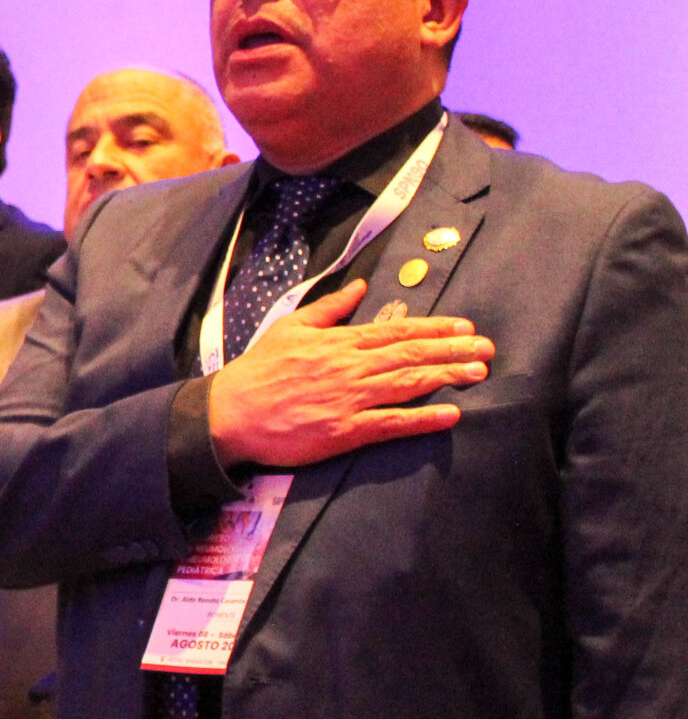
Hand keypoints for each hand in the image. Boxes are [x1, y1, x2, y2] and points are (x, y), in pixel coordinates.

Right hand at [207, 280, 492, 468]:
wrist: (231, 413)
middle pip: (412, 354)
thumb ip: (329, 308)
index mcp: (340, 342)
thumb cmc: (258, 370)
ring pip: (409, 383)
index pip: (397, 331)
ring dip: (448, 376)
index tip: (464, 327)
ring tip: (478, 373)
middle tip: (487, 348)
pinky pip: (393, 423)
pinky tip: (450, 414)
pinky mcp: (346, 431)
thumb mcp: (289, 327)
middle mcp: (351, 367)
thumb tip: (360, 286)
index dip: (435, 328)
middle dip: (453, 349)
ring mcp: (351, 399)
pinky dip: (424, 418)